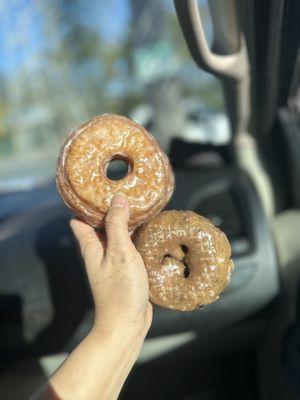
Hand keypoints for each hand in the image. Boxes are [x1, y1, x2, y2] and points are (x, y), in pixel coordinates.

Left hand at [71, 193, 152, 338]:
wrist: (126, 324)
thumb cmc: (120, 289)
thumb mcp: (119, 252)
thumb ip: (117, 225)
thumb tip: (117, 198)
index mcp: (91, 246)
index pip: (79, 220)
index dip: (86, 205)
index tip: (99, 189)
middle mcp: (99, 252)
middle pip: (101, 225)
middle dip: (112, 210)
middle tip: (128, 193)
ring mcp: (113, 261)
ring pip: (118, 236)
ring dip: (127, 224)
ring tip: (143, 208)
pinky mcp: (127, 269)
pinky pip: (130, 248)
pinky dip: (137, 238)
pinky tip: (151, 231)